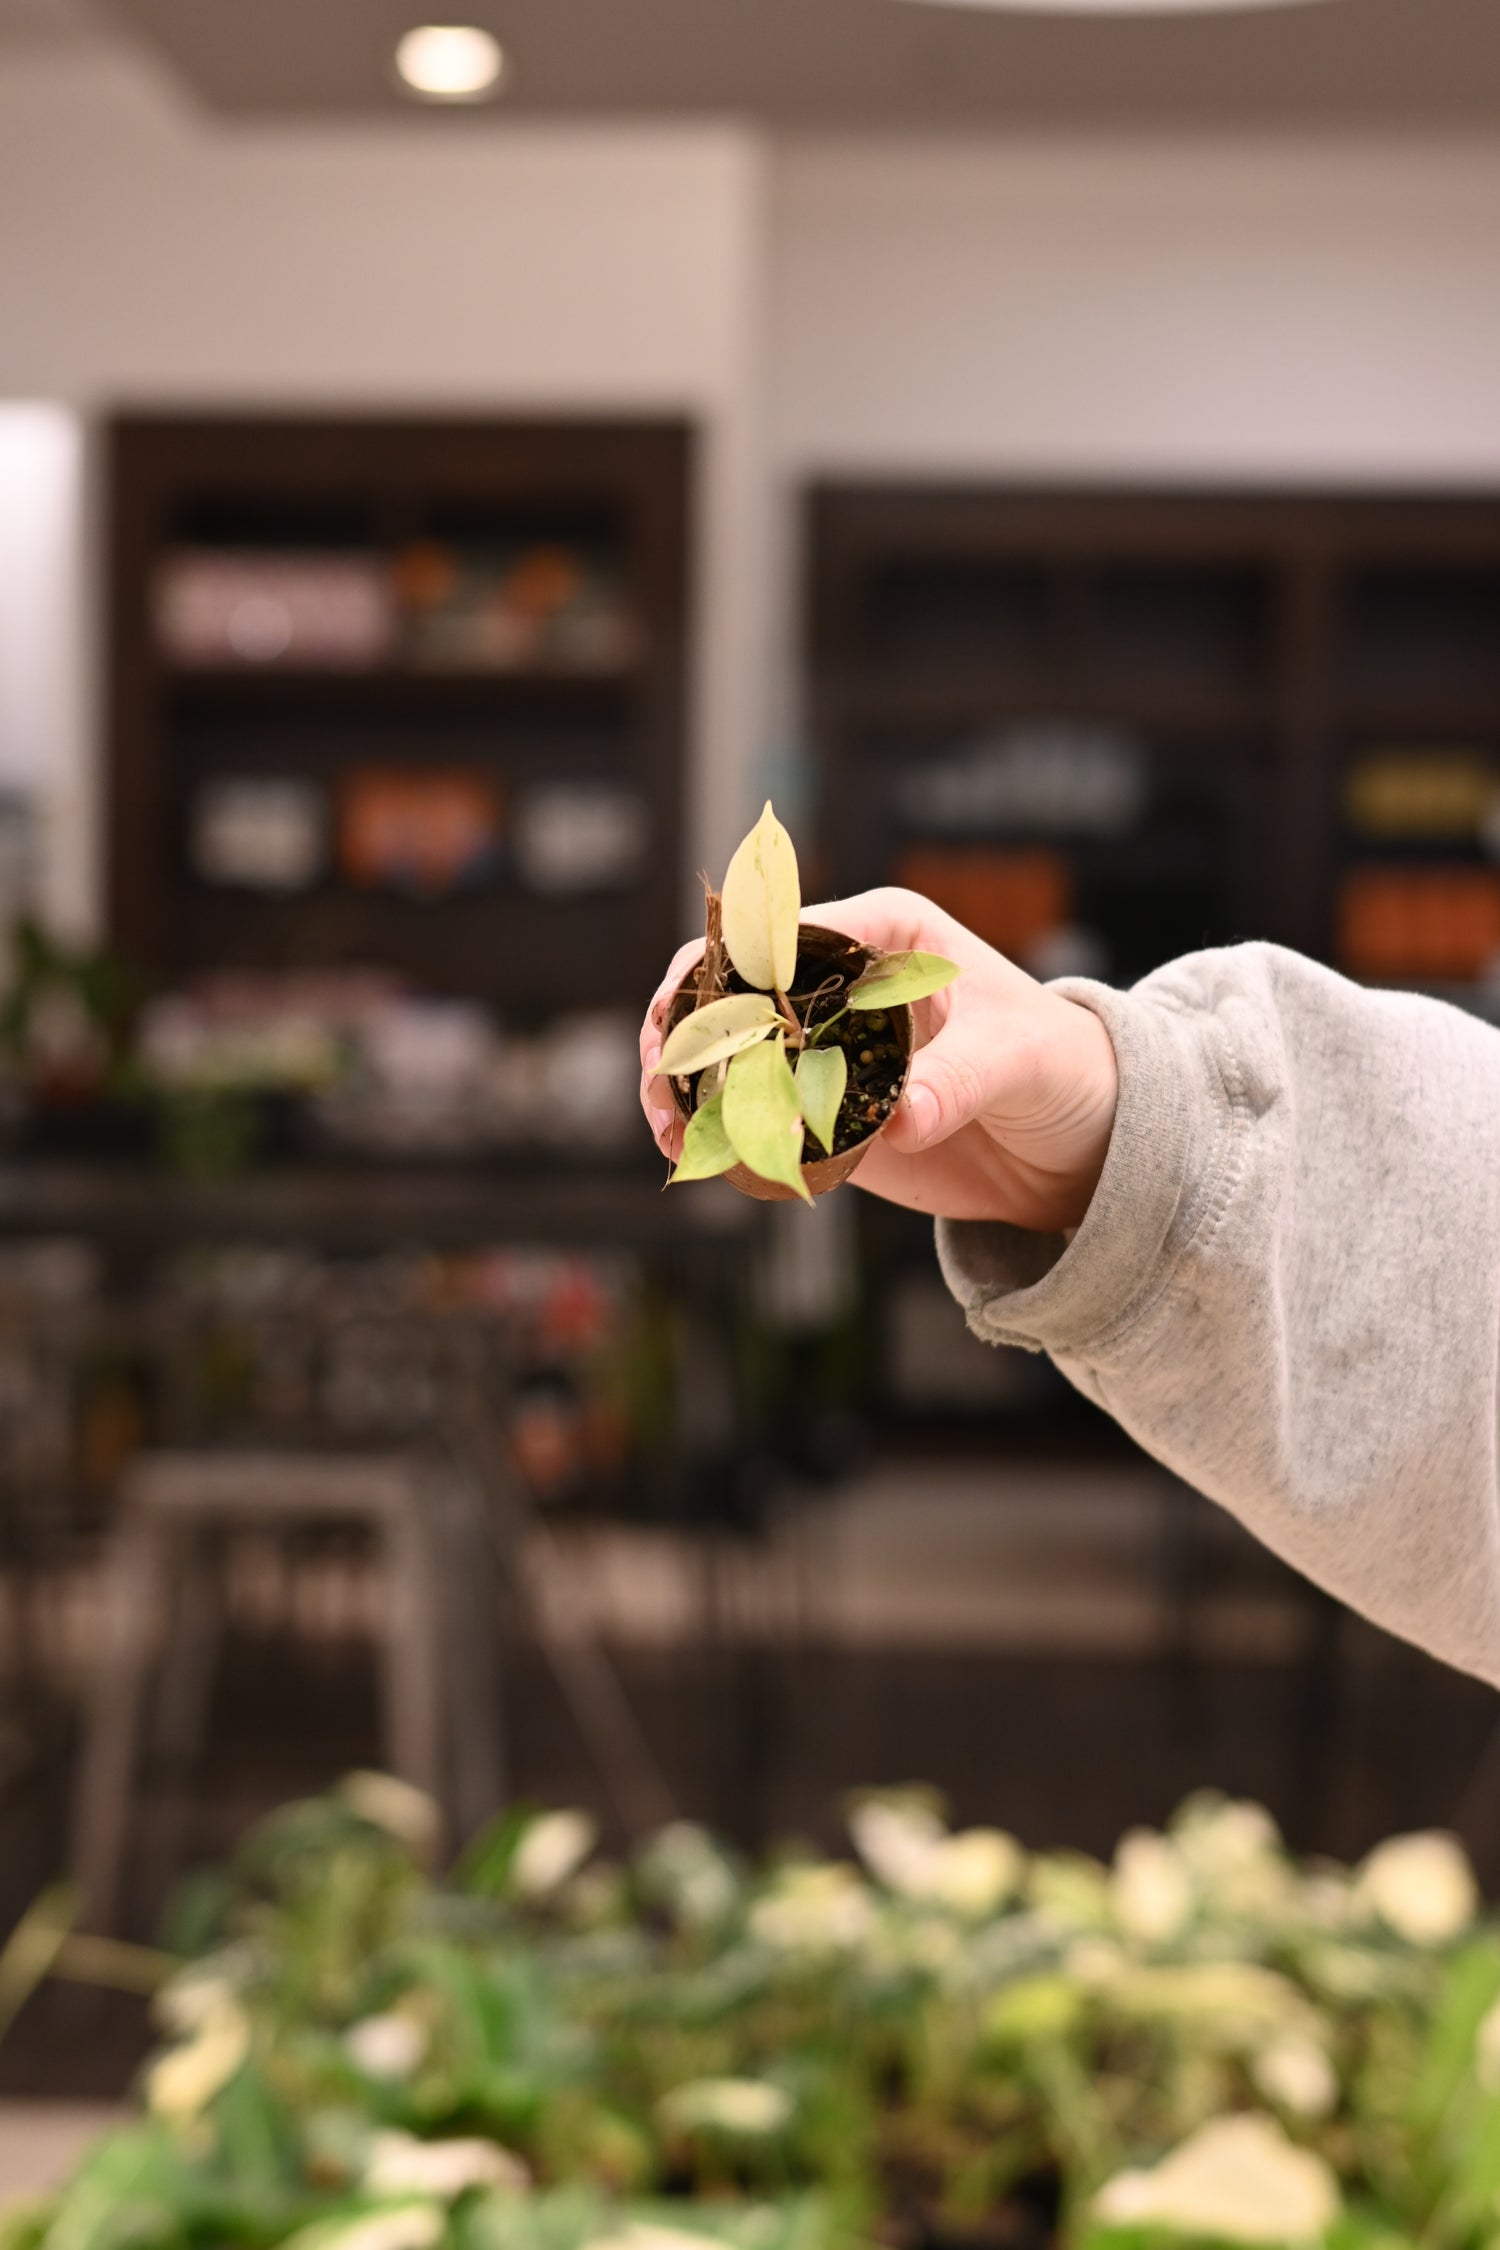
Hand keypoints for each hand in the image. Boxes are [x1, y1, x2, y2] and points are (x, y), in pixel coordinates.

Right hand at [639, 888, 1118, 1230]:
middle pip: (727, 986)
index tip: (706, 1024)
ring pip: (720, 1048)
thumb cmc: (1062, 1068)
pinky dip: (709, 1127)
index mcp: (881, 934)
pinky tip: (690, 1153)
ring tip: (668, 1126)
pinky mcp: (815, 1106)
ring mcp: (818, 1045)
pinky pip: (743, 1110)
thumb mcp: (1020, 1062)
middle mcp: (837, 979)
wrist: (1076, 1143)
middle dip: (682, 1026)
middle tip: (664, 1080)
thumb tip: (903, 1121)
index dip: (730, 973)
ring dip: (680, 1080)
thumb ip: (960, 1081)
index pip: (782, 935)